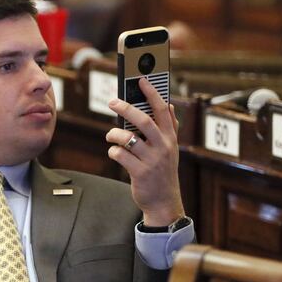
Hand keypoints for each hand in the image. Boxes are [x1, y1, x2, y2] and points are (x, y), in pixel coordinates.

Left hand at [106, 78, 184, 225]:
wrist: (163, 202)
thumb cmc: (163, 172)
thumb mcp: (170, 149)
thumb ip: (169, 128)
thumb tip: (169, 105)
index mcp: (170, 138)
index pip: (162, 110)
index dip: (151, 94)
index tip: (140, 80)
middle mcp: (163, 147)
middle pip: (143, 121)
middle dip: (126, 108)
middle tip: (112, 102)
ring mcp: (152, 160)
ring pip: (128, 138)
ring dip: (114, 133)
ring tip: (110, 135)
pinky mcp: (140, 173)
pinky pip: (120, 155)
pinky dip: (113, 151)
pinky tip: (114, 152)